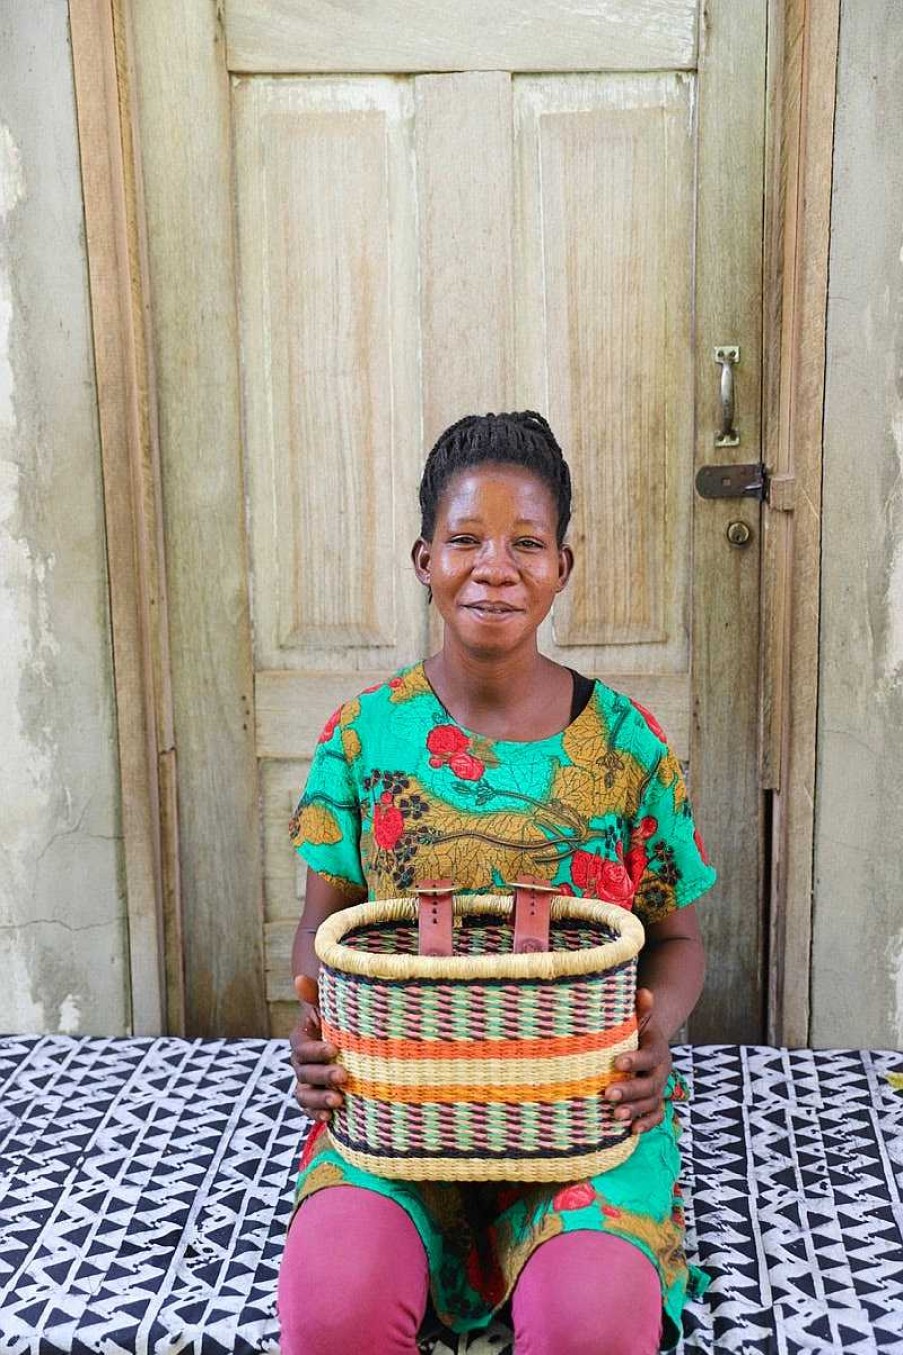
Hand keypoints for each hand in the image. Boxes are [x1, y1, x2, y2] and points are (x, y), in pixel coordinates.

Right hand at [289, 997, 346, 1122]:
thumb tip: (299, 978)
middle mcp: (301, 1064)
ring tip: (339, 1101)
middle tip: (344, 1076)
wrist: (349, 1044)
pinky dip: (316, 1114)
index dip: (315, 1050)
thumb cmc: (340, 1022)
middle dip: (322, 1076)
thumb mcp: (330, 1008)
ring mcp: (307, 1083)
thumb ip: (316, 997)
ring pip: (304, 1094)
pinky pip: (310, 1110)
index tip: (334, 1049)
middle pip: (304, 1073)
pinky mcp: (316, 1099)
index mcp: (302, 1040)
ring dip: (318, 1099)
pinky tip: (331, 1117)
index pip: (302, 1047)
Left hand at [605, 987, 671, 1134]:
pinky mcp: (655, 1102)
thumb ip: (641, 1009)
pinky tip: (632, 1131)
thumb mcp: (640, 1019)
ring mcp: (659, 1089)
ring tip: (615, 1116)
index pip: (649, 1056)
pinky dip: (647, 1124)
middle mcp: (661, 1072)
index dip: (635, 1060)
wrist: (650, 1044)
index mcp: (657, 1050)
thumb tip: (644, 991)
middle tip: (608, 1094)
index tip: (616, 1062)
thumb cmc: (637, 1031)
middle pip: (649, 1084)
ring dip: (635, 1110)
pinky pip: (656, 1116)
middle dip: (630, 1090)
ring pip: (651, 1102)